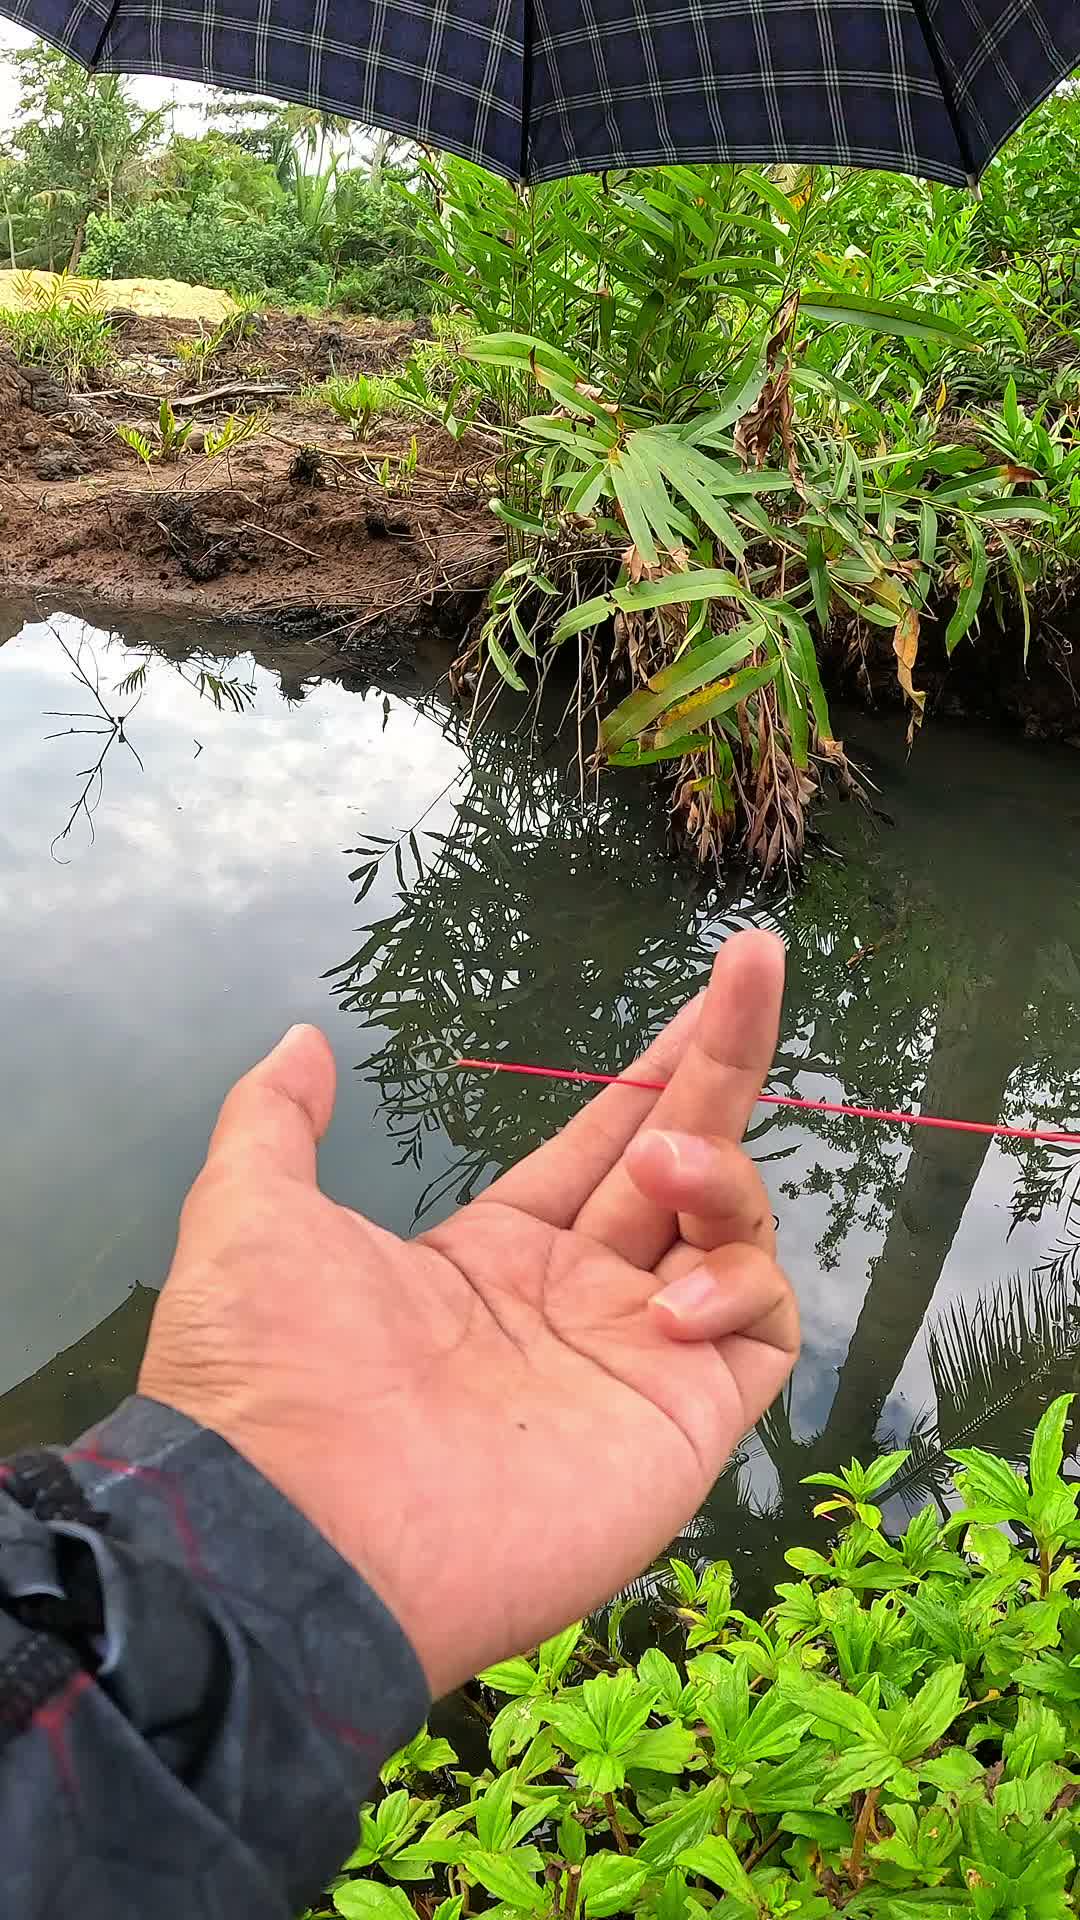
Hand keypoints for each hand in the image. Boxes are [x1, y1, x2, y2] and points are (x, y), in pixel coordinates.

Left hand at [139, 930, 796, 1697]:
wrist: (296, 1535)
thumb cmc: (271, 1374)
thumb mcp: (252, 1211)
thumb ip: (276, 1119)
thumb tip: (302, 1039)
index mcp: (495, 1255)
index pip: (602, 1141)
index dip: (653, 1069)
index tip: (710, 988)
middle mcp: (578, 1300)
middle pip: (683, 1159)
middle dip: (723, 1061)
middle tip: (758, 961)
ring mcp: (636, 1361)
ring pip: (735, 1234)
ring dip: (717, 1176)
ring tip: (662, 1168)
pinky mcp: (683, 1423)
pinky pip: (761, 1329)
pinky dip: (741, 1285)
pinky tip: (670, 1297)